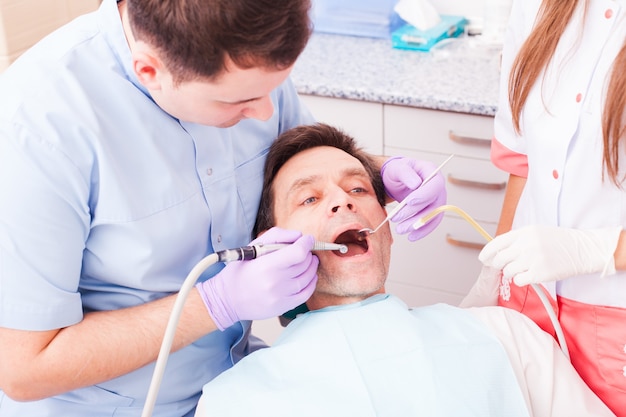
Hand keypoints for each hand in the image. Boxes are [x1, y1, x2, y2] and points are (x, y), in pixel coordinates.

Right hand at [196, 227, 318, 329]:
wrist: (227, 299)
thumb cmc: (239, 271)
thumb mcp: (252, 247)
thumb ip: (276, 236)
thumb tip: (299, 236)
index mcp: (266, 265)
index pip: (298, 252)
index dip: (307, 243)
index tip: (308, 239)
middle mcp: (275, 282)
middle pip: (304, 264)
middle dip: (308, 254)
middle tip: (306, 250)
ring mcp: (280, 297)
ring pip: (308, 278)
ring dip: (312, 267)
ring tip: (309, 261)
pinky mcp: (283, 307)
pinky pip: (306, 294)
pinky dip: (311, 283)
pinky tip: (309, 276)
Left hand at [381, 156, 446, 240]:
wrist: (396, 180)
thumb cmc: (397, 171)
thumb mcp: (397, 168)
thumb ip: (405, 173)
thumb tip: (416, 184)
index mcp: (432, 172)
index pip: (435, 185)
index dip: (424, 195)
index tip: (409, 202)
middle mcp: (438, 187)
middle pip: (434, 204)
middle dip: (415, 213)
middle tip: (396, 218)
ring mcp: (437, 200)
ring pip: (432, 216)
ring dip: (417, 225)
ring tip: (400, 230)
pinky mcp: (432, 211)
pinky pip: (430, 223)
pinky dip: (422, 231)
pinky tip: (411, 237)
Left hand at [479, 225, 621, 285]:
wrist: (581, 249)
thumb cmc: (557, 241)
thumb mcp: (535, 232)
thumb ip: (516, 239)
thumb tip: (496, 252)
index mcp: (523, 232)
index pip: (497, 243)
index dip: (487, 253)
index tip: (483, 259)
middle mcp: (526, 244)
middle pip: (499, 259)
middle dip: (499, 265)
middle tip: (506, 266)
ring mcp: (532, 259)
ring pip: (507, 271)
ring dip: (511, 273)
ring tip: (523, 270)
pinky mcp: (539, 273)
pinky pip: (518, 280)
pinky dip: (520, 280)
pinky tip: (529, 276)